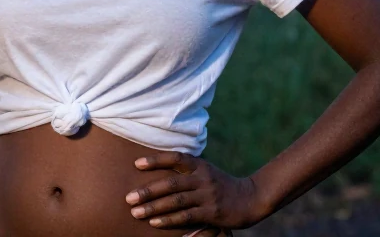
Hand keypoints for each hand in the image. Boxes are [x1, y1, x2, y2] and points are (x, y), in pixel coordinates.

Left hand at [124, 151, 268, 234]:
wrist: (251, 198)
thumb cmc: (221, 184)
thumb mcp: (206, 171)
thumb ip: (187, 171)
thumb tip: (157, 171)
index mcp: (200, 165)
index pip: (175, 158)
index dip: (156, 160)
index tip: (136, 164)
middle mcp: (203, 178)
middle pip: (171, 183)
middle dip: (148, 191)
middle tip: (128, 198)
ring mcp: (207, 195)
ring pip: (176, 201)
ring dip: (154, 207)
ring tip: (136, 212)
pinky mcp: (212, 212)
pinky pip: (186, 216)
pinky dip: (169, 220)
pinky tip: (155, 222)